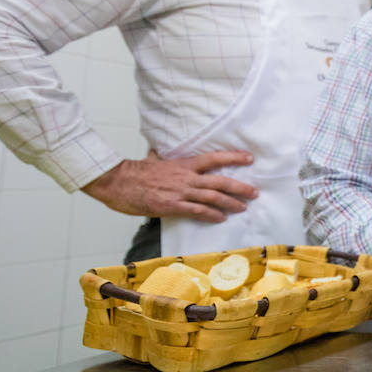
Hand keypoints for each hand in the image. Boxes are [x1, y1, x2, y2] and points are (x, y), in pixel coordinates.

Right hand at [81, 150, 257, 221]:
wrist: (117, 181)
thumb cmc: (133, 172)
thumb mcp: (151, 160)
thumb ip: (159, 157)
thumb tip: (156, 152)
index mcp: (183, 164)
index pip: (214, 158)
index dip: (233, 157)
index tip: (249, 158)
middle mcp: (186, 177)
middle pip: (220, 181)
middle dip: (239, 187)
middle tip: (254, 192)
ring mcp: (180, 192)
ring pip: (212, 197)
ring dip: (230, 203)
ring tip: (243, 207)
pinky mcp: (172, 206)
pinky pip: (197, 211)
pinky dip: (211, 215)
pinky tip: (221, 218)